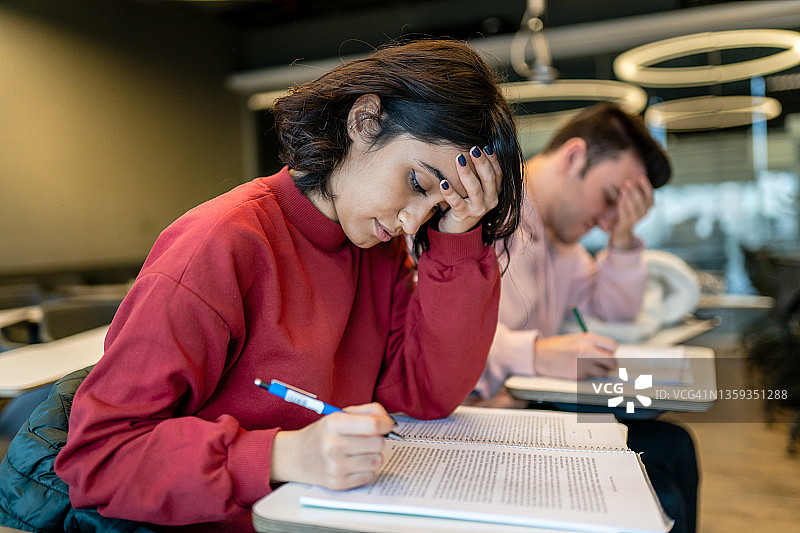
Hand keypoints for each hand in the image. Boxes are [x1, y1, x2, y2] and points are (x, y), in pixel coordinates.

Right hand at [270, 403, 396, 489]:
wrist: (297, 456)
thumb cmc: (324, 433)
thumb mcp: (341, 414)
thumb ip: (368, 411)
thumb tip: (389, 421)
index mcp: (333, 424)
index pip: (373, 425)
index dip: (386, 424)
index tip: (387, 425)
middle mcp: (333, 446)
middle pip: (378, 443)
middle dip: (378, 439)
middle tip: (367, 438)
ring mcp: (335, 467)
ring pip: (377, 461)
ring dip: (374, 456)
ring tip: (361, 452)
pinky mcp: (338, 483)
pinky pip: (369, 476)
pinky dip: (366, 469)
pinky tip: (354, 463)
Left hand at [438, 146, 501, 233]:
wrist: (458, 228)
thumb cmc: (467, 201)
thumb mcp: (478, 189)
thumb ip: (480, 174)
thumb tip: (476, 149)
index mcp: (496, 192)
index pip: (498, 173)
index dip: (494, 159)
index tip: (486, 146)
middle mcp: (490, 201)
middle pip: (489, 179)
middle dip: (481, 162)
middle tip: (473, 149)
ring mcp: (478, 209)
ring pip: (475, 189)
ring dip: (466, 173)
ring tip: (458, 159)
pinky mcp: (464, 215)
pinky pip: (457, 202)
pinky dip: (450, 192)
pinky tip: (443, 182)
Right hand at [533, 333, 617, 379]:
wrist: (539, 355)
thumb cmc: (557, 346)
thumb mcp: (575, 338)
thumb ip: (592, 344)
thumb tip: (608, 353)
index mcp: (587, 339)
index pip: (613, 346)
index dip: (611, 351)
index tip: (607, 353)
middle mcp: (587, 351)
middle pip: (612, 361)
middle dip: (610, 364)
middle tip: (604, 364)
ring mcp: (582, 364)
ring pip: (602, 372)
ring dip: (598, 371)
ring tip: (587, 366)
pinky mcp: (577, 375)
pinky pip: (589, 377)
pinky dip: (586, 375)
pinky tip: (575, 369)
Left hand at [609, 174, 652, 248]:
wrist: (622, 229)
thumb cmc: (627, 210)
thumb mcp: (633, 200)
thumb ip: (634, 191)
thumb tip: (630, 177)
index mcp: (649, 205)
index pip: (650, 193)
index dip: (646, 185)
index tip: (641, 176)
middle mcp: (646, 212)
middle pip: (641, 199)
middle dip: (634, 189)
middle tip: (628, 181)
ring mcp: (638, 218)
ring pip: (634, 206)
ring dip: (629, 196)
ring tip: (623, 189)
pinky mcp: (629, 222)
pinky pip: (626, 212)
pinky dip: (623, 205)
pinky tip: (620, 198)